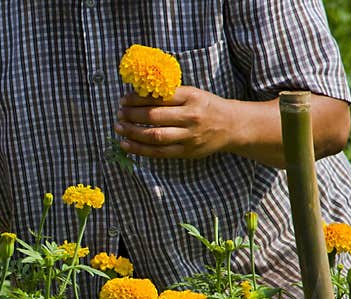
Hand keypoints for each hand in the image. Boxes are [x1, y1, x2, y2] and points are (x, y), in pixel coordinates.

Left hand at [114, 87, 231, 159]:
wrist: (232, 126)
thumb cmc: (206, 107)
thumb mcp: (193, 94)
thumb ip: (170, 95)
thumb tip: (137, 96)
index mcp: (192, 97)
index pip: (159, 97)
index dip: (138, 99)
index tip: (124, 100)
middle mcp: (191, 116)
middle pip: (154, 116)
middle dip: (131, 115)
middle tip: (119, 113)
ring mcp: (188, 136)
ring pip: (154, 136)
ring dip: (132, 132)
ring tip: (118, 127)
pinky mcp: (185, 152)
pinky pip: (157, 152)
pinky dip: (139, 149)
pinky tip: (125, 144)